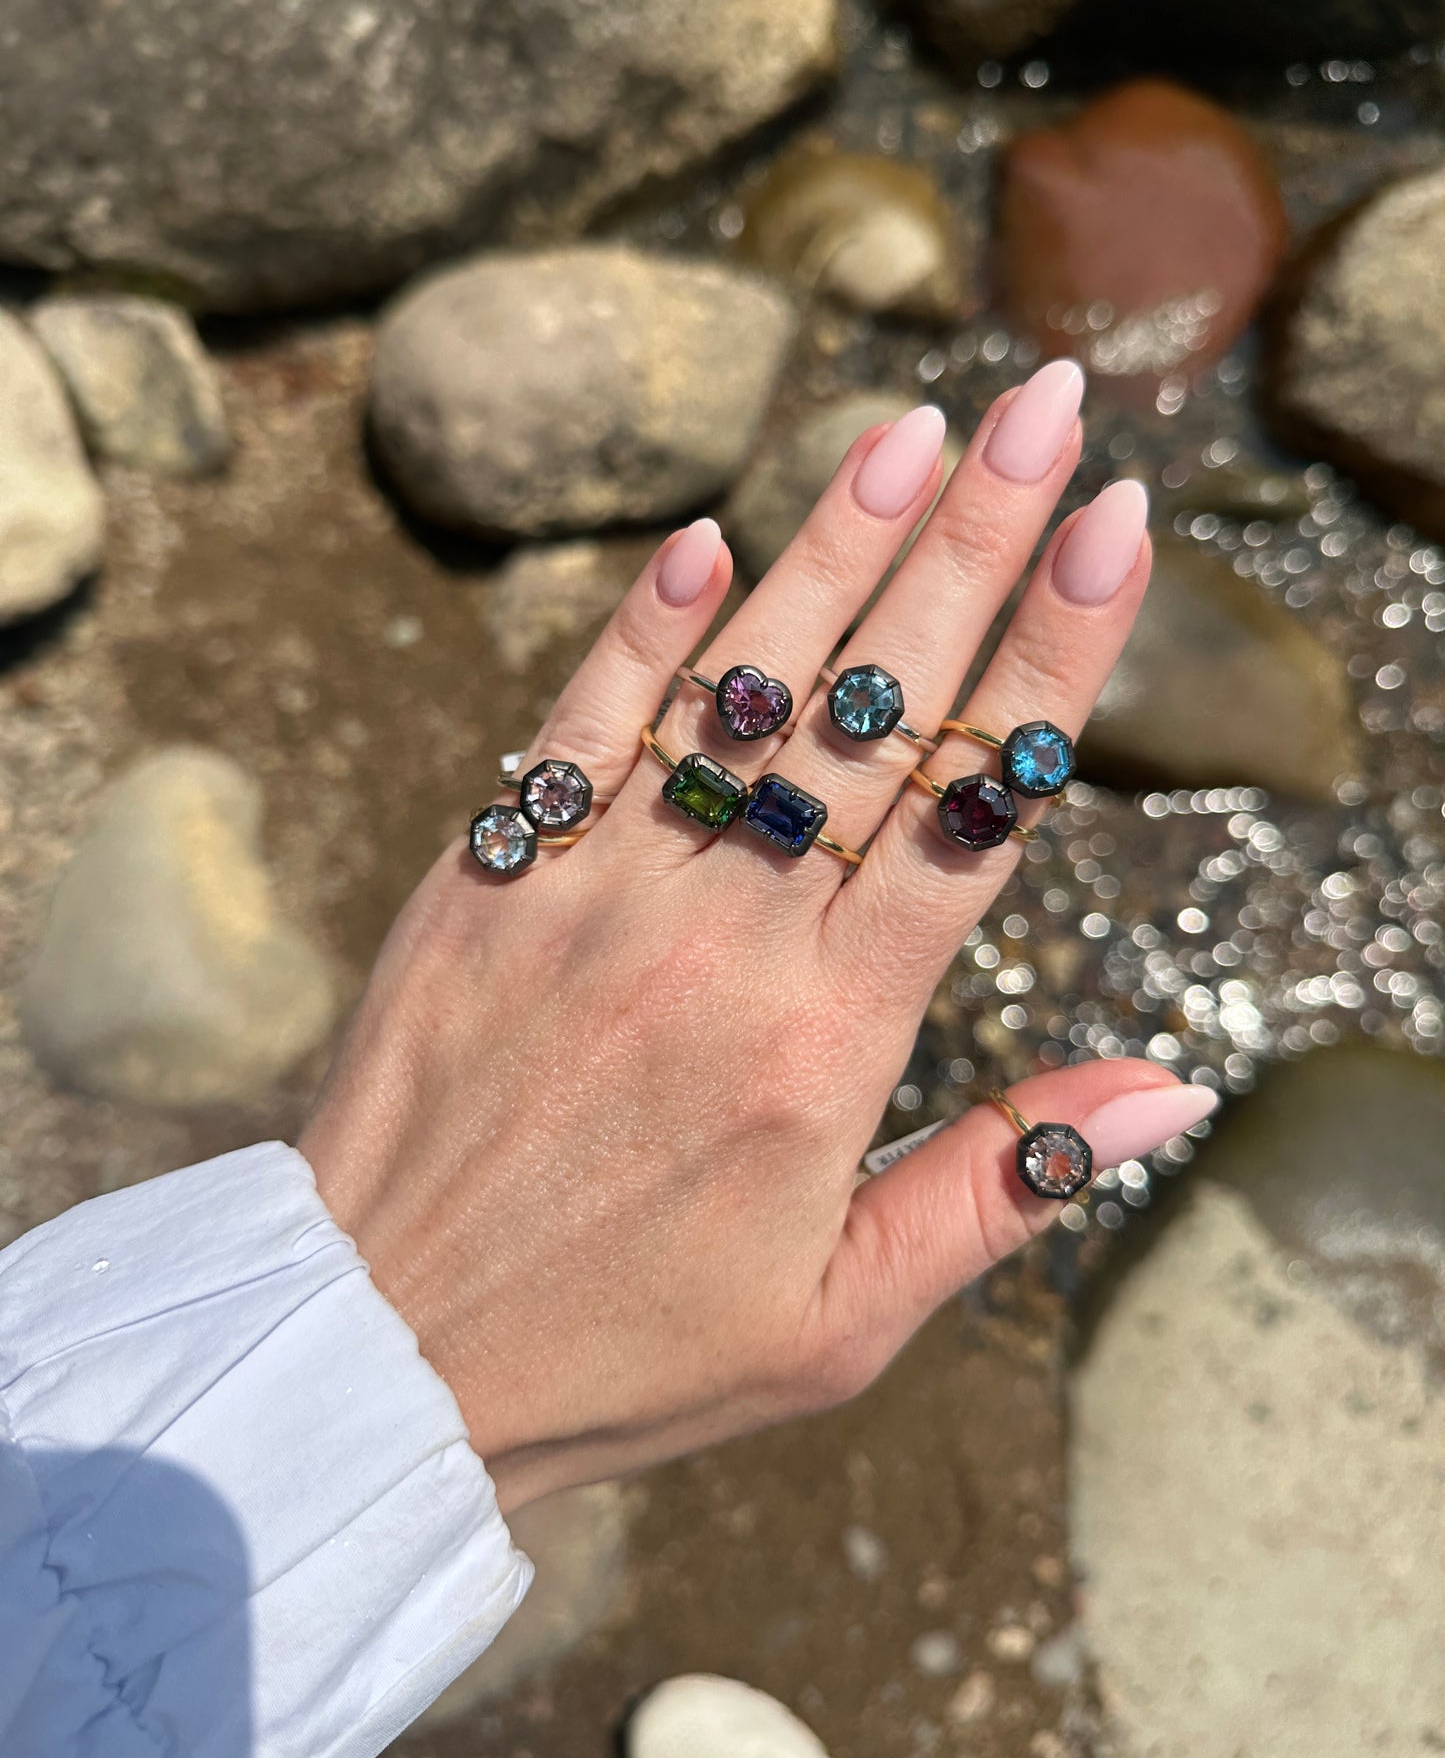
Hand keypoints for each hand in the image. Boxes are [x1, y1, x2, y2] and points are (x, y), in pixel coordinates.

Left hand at [300, 362, 1216, 1511]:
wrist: (378, 1349)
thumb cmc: (628, 1350)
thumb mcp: (843, 1319)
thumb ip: (1000, 1183)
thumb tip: (1168, 1088)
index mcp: (826, 1045)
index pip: (970, 809)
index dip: (1055, 653)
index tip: (1116, 525)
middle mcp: (718, 943)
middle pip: (875, 712)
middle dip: (975, 541)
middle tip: (1049, 406)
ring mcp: (592, 893)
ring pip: (738, 691)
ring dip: (835, 546)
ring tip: (918, 426)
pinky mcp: (487, 876)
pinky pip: (576, 724)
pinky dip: (643, 627)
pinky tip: (710, 537)